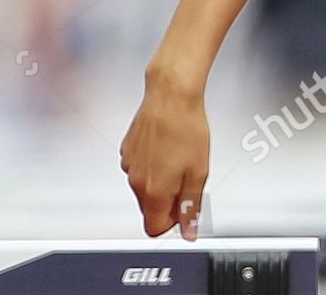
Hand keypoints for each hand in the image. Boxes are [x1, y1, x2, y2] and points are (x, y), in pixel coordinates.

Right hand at [119, 78, 209, 239]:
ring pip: (145, 187)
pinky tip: (167, 145)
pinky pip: (140, 168)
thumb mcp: (199, 172)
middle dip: (169, 199)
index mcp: (153, 191)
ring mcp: (129, 165)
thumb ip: (191, 206)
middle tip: (188, 175)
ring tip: (179, 155)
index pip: (154, 229)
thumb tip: (188, 231)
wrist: (171, 95)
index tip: (184, 208)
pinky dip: (153, 163)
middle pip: (149, 208)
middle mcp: (135, 181)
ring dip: (162, 179)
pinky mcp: (127, 150)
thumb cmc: (187, 127)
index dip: (172, 222)